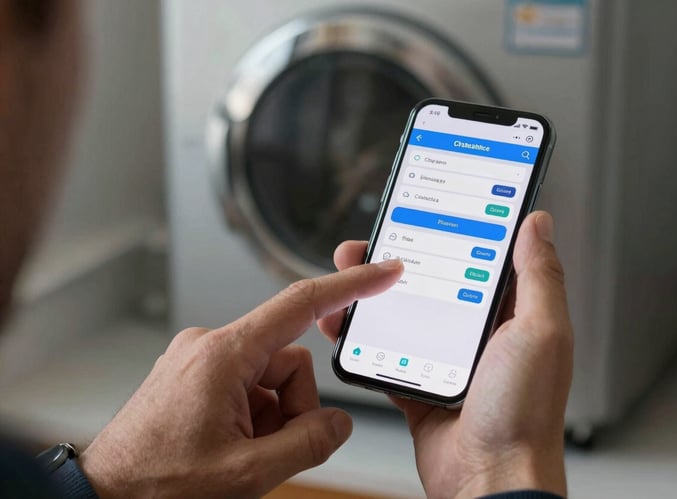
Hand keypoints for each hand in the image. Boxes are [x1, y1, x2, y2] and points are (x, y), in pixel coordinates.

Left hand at [79, 259, 402, 497]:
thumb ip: (308, 442)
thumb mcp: (247, 473)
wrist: (102, 496)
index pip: (299, 305)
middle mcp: (210, 346)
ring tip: (240, 453)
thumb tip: (338, 422)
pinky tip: (229, 445)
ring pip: (271, 379)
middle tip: (266, 449)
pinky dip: (253, 417)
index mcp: (223, 355)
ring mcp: (200, 360)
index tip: (382, 273)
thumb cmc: (155, 484)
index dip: (349, 287)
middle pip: (290, 362)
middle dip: (293, 408)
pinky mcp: (195, 375)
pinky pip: (247, 386)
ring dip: (272, 418)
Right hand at [318, 211, 572, 497]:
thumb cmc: (524, 414)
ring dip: (376, 294)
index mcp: (514, 315)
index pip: (484, 257)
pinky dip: (364, 339)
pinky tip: (347, 324)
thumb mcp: (541, 332)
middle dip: (402, 257)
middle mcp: (480, 334)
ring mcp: (448, 359)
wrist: (488, 480)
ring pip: (405, 313)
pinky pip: (386, 353)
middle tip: (375, 239)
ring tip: (350, 274)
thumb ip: (539, 276)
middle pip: (434, 281)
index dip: (458, 228)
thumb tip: (537, 224)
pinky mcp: (420, 384)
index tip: (433, 204)